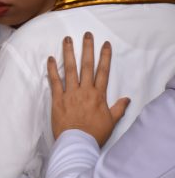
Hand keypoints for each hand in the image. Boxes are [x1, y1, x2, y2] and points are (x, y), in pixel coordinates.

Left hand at [47, 32, 129, 146]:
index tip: (105, 44)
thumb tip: (127, 99)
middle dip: (87, 49)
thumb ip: (118, 108)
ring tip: (67, 40)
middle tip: (87, 35)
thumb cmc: (94, 134)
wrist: (77, 143)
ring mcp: (70, 94)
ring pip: (70, 69)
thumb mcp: (111, 121)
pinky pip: (54, 81)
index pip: (103, 71)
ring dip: (68, 53)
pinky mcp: (57, 100)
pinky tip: (50, 58)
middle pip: (87, 66)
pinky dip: (52, 69)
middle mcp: (85, 91)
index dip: (105, 57)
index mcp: (99, 95)